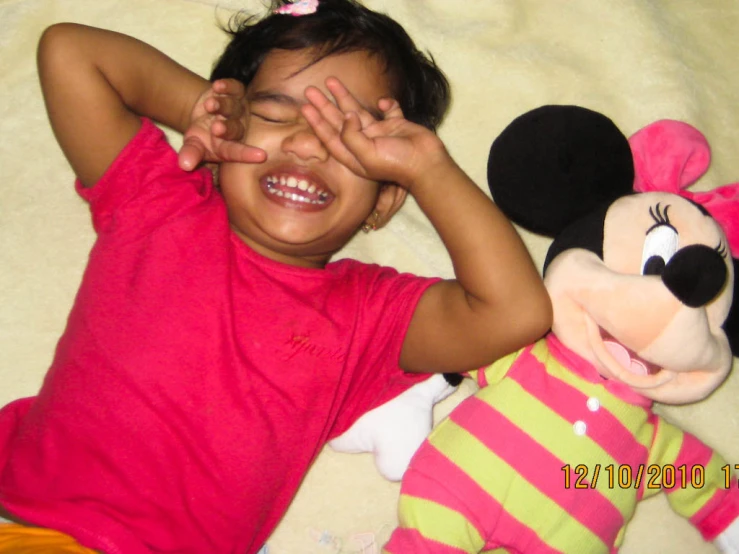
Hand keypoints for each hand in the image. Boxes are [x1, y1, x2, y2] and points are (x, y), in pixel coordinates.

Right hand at [179, 79, 265, 170]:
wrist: (203, 112)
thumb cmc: (201, 136)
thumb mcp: (193, 145)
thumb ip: (191, 153)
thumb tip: (184, 164)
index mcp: (229, 146)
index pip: (236, 152)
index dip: (246, 154)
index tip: (261, 156)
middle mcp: (237, 129)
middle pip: (235, 129)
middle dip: (227, 129)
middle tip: (217, 128)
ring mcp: (238, 109)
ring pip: (232, 107)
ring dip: (221, 105)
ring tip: (209, 105)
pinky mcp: (236, 92)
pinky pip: (234, 88)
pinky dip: (227, 86)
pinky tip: (218, 86)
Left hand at [301, 78, 449, 189]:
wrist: (427, 163)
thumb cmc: (396, 163)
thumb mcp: (367, 154)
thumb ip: (351, 135)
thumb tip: (347, 115)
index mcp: (354, 155)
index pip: (330, 137)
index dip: (317, 122)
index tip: (305, 107)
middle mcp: (363, 143)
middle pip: (339, 122)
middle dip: (324, 106)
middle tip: (310, 90)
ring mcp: (379, 133)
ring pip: (358, 111)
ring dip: (344, 97)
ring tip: (331, 81)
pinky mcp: (396, 124)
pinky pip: (388, 110)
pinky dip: (386, 104)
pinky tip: (384, 103)